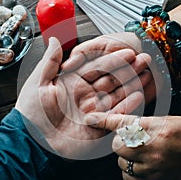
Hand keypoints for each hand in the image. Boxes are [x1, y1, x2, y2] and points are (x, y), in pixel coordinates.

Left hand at [15, 37, 151, 158]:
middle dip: (128, 69)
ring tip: (148, 74)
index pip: (97, 67)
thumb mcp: (39, 82)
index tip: (128, 52)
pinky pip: (115, 114)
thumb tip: (53, 38)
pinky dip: (127, 106)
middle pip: (111, 79)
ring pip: (116, 94)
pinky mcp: (99, 125)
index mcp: (74, 82)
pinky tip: (139, 95)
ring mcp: (94, 109)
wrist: (34, 140)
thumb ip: (50, 61)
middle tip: (145, 59)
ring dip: (132, 84)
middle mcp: (87, 94)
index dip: (113, 59)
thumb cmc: (32, 112)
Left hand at [86, 113, 180, 179]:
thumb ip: (146, 122)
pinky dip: (129, 170)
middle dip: (120, 140)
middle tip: (133, 138)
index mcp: (158, 129)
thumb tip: (125, 124)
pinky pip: (128, 177)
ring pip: (121, 161)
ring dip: (125, 155)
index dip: (104, 120)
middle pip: (118, 144)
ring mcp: (152, 167)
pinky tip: (140, 164)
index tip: (91, 118)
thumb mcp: (172, 120)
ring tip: (141, 151)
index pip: (124, 123)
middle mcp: (153, 149)